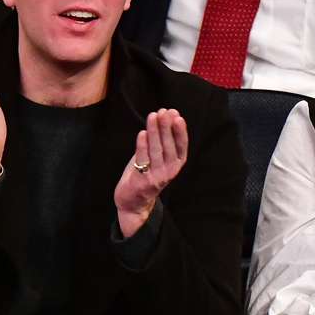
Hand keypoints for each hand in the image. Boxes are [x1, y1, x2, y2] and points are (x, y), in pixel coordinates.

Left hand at [114, 108, 187, 236]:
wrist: (133, 202)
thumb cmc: (144, 174)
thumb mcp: (157, 159)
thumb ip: (161, 141)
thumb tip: (166, 116)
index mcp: (176, 166)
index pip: (181, 147)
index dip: (180, 132)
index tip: (178, 117)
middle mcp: (169, 172)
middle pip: (169, 147)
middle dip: (167, 128)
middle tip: (164, 111)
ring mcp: (156, 177)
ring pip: (156, 151)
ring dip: (155, 132)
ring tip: (153, 116)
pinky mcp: (142, 181)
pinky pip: (142, 160)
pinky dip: (142, 146)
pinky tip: (143, 133)